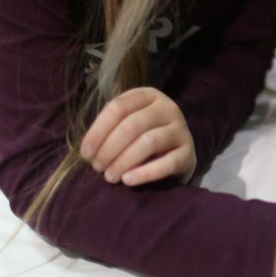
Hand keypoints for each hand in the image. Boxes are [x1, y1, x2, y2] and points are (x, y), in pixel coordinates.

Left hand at [80, 87, 196, 185]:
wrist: (177, 151)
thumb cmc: (142, 136)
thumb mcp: (127, 123)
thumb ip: (110, 128)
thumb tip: (89, 149)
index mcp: (148, 95)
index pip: (118, 107)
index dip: (98, 131)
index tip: (86, 153)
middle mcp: (167, 108)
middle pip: (132, 125)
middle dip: (109, 149)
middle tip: (98, 167)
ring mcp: (181, 129)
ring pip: (149, 142)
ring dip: (123, 162)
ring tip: (110, 176)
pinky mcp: (189, 152)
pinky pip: (167, 163)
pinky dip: (144, 174)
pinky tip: (128, 181)